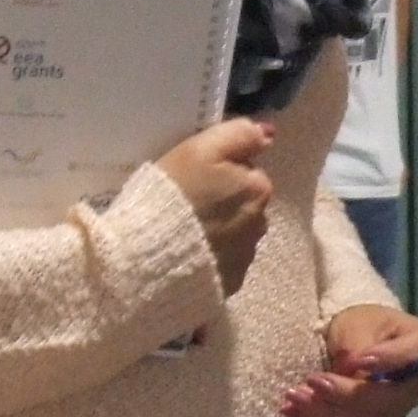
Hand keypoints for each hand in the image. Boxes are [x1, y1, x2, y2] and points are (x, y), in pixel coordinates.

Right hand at [158, 119, 274, 294]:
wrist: (149, 256)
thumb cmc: (174, 194)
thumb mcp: (201, 149)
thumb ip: (238, 135)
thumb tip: (267, 133)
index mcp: (258, 189)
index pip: (249, 171)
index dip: (222, 171)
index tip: (197, 176)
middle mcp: (261, 225)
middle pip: (245, 204)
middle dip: (225, 202)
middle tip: (189, 202)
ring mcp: (245, 258)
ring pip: (236, 234)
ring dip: (220, 230)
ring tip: (187, 230)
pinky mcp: (229, 283)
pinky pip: (224, 262)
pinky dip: (212, 256)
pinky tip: (189, 253)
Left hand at [282, 305, 417, 416]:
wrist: (361, 334)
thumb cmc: (364, 321)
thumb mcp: (359, 323)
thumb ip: (357, 346)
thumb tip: (348, 371)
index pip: (409, 358)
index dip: (386, 362)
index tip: (357, 360)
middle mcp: (417, 383)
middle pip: (386, 398)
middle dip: (346, 394)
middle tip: (313, 382)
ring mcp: (397, 406)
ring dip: (326, 411)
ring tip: (293, 399)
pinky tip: (292, 411)